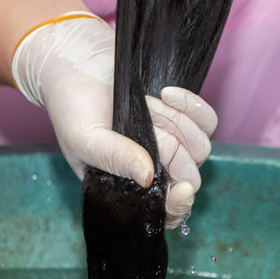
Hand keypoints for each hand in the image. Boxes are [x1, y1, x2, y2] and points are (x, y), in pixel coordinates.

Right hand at [12, 14, 217, 225]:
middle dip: (169, 150)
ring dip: (174, 123)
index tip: (181, 189)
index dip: (178, 206)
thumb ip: (113, 158)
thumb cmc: (72, 109)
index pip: (165, 212)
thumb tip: (147, 179)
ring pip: (200, 148)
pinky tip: (166, 93)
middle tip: (143, 125)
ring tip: (145, 104)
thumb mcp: (84, 139)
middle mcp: (154, 171)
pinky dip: (191, 106)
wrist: (78, 66)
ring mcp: (172, 144)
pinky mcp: (183, 118)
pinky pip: (207, 120)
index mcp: (128, 188)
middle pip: (187, 176)